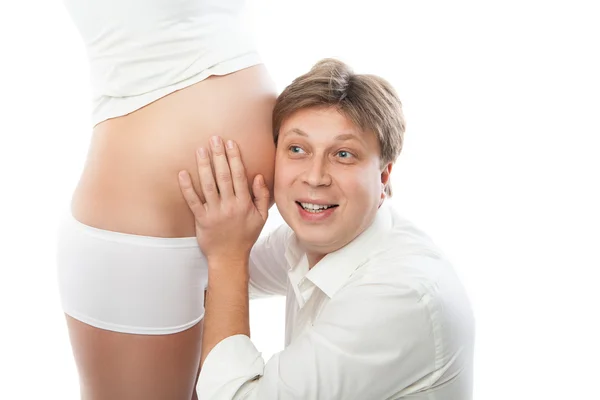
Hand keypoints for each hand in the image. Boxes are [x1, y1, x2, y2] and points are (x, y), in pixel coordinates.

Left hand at [177, 136, 269, 262]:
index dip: (235, 158)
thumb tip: (258, 176)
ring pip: (208, 185)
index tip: (231, 143)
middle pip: (223, 176)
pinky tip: (182, 173)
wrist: (229, 257)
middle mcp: (229, 206)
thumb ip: (262, 196)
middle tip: (214, 139)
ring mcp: (214, 212)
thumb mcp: (261, 217)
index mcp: (244, 204)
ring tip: (200, 150)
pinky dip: (187, 187)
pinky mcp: (201, 219)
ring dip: (203, 166)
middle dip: (219, 156)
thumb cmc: (246, 236)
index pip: (239, 176)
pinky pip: (192, 201)